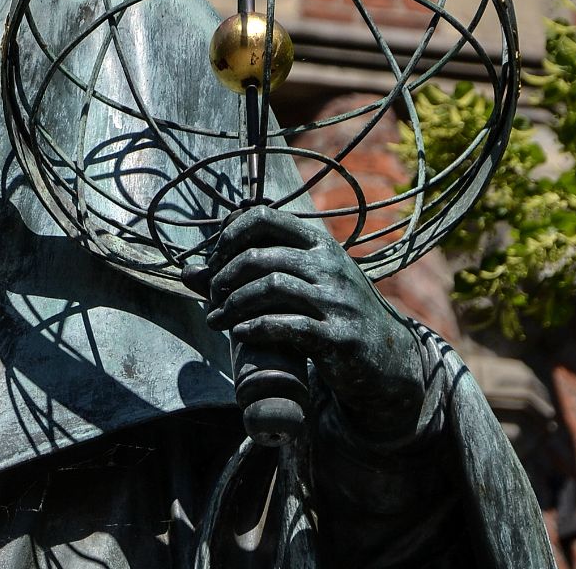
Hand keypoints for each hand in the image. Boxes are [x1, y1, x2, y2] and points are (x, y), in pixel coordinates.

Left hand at [203, 207, 426, 440]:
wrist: (388, 357)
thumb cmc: (333, 315)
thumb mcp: (301, 286)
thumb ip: (248, 277)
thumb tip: (187, 273)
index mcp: (320, 245)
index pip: (263, 217)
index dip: (229, 235)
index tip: (214, 260)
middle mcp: (330, 266)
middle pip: (259, 257)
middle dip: (224, 278)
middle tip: (212, 297)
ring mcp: (337, 300)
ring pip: (269, 288)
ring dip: (233, 305)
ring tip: (216, 320)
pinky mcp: (339, 337)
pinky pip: (287, 325)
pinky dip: (255, 327)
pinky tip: (240, 334)